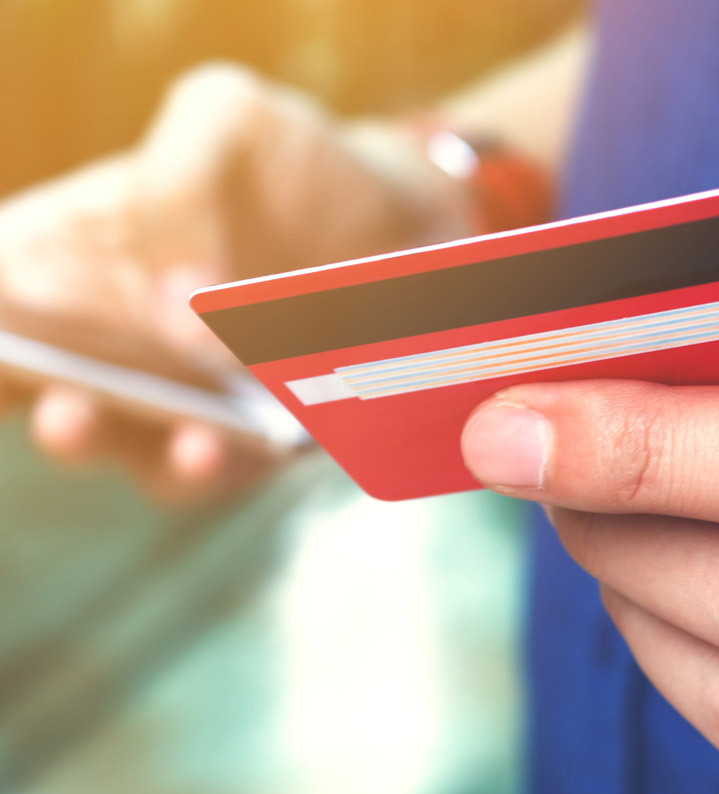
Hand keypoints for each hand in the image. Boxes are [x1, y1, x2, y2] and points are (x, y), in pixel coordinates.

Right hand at [0, 63, 472, 502]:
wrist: (401, 217)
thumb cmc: (297, 164)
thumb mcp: (228, 121)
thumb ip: (175, 183)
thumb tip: (172, 312)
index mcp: (80, 263)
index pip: (10, 311)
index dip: (2, 338)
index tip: (8, 347)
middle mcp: (124, 347)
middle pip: (61, 400)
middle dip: (61, 415)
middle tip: (68, 408)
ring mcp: (191, 403)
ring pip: (150, 455)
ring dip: (162, 458)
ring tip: (191, 441)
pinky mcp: (260, 441)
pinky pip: (236, 470)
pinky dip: (236, 466)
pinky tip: (246, 440)